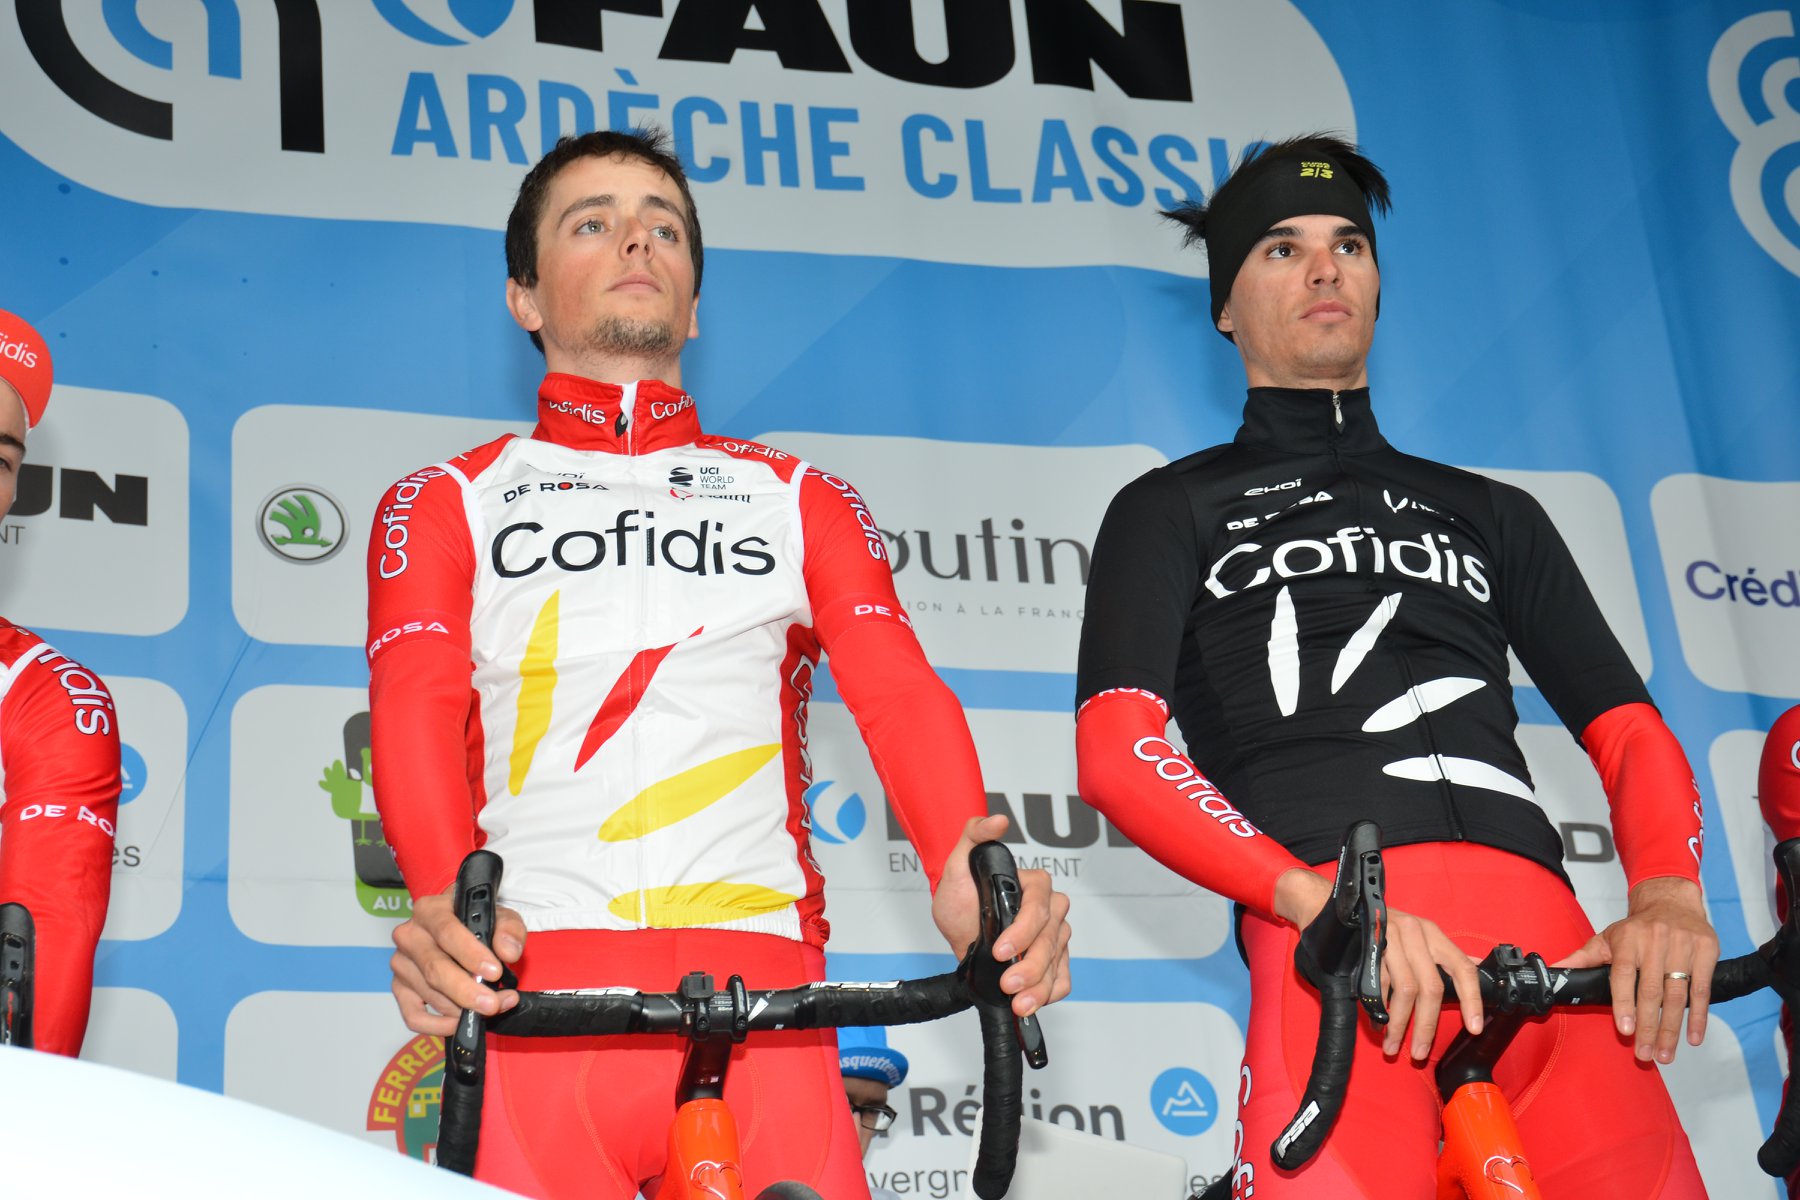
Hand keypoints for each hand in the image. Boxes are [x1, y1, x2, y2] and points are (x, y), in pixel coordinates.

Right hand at [389, 887, 527, 1035]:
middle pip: (435, 969)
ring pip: (429, 994)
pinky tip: (460, 1023)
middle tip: (492, 1004)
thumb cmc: (478, 922)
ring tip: (493, 1006)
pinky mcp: (400, 988)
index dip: (471, 954)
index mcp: (430, 910)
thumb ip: (509, 930)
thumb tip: (508, 952)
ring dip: (462, 1008)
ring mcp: (402, 964)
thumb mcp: (501, 916)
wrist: (463, 928)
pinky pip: (413, 1016)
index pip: (447, 932)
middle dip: (466, 991)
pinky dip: (437, 1026)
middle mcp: (410, 935)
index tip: (494, 972)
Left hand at [930, 815, 1072, 1017]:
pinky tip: (1034, 1003)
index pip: (1038, 907)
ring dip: (1039, 986)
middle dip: (1029, 965)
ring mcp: (1054, 936)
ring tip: (1020, 1003)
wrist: (959, 926)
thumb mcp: (957, 864)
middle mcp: (1050, 908)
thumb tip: (997, 821)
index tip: (1000, 948)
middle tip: (1008, 983)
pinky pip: (1063, 977)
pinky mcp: (1053, 959)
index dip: (1022, 930)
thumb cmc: (961, 895)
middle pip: (1050, 939)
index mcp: (1034, 883)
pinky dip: (1051, 992)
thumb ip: (975, 836)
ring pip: (1057, 961)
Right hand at [1274, 867, 1482, 1058]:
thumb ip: (1447, 957)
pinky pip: (1378, 985)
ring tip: (1393, 1045)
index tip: (1475, 1028)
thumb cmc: (1385, 928)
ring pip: (1404, 989)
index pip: (1462, 968)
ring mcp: (1389, 938)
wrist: (1339, 908)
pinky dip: (1379, 1009)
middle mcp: (1414, 933)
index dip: (1471, 1000)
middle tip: (1420, 1052)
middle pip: (1430, 987)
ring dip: (1399, 1023)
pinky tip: (1377, 1023)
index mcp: (1433, 933)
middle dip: (1426, 1025)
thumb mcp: (1421, 937)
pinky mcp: (1367, 946)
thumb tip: (1481, 968)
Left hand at [1553, 876, 1717, 1062]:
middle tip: (1645, 1054)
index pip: (1623, 975)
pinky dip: (1699, 1017)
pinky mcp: (1706, 950)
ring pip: (1677, 994)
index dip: (1624, 1004)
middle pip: (1651, 991)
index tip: (1625, 1030)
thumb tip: (1554, 970)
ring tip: (1665, 1054)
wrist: (1671, 900)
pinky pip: (1703, 990)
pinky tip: (1693, 1038)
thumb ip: (1583, 957)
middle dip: (1649, 1027)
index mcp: (1627, 940)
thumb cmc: (1637, 927)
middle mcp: (1655, 941)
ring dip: (1672, 1028)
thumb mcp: (1607, 937)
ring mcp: (1683, 945)